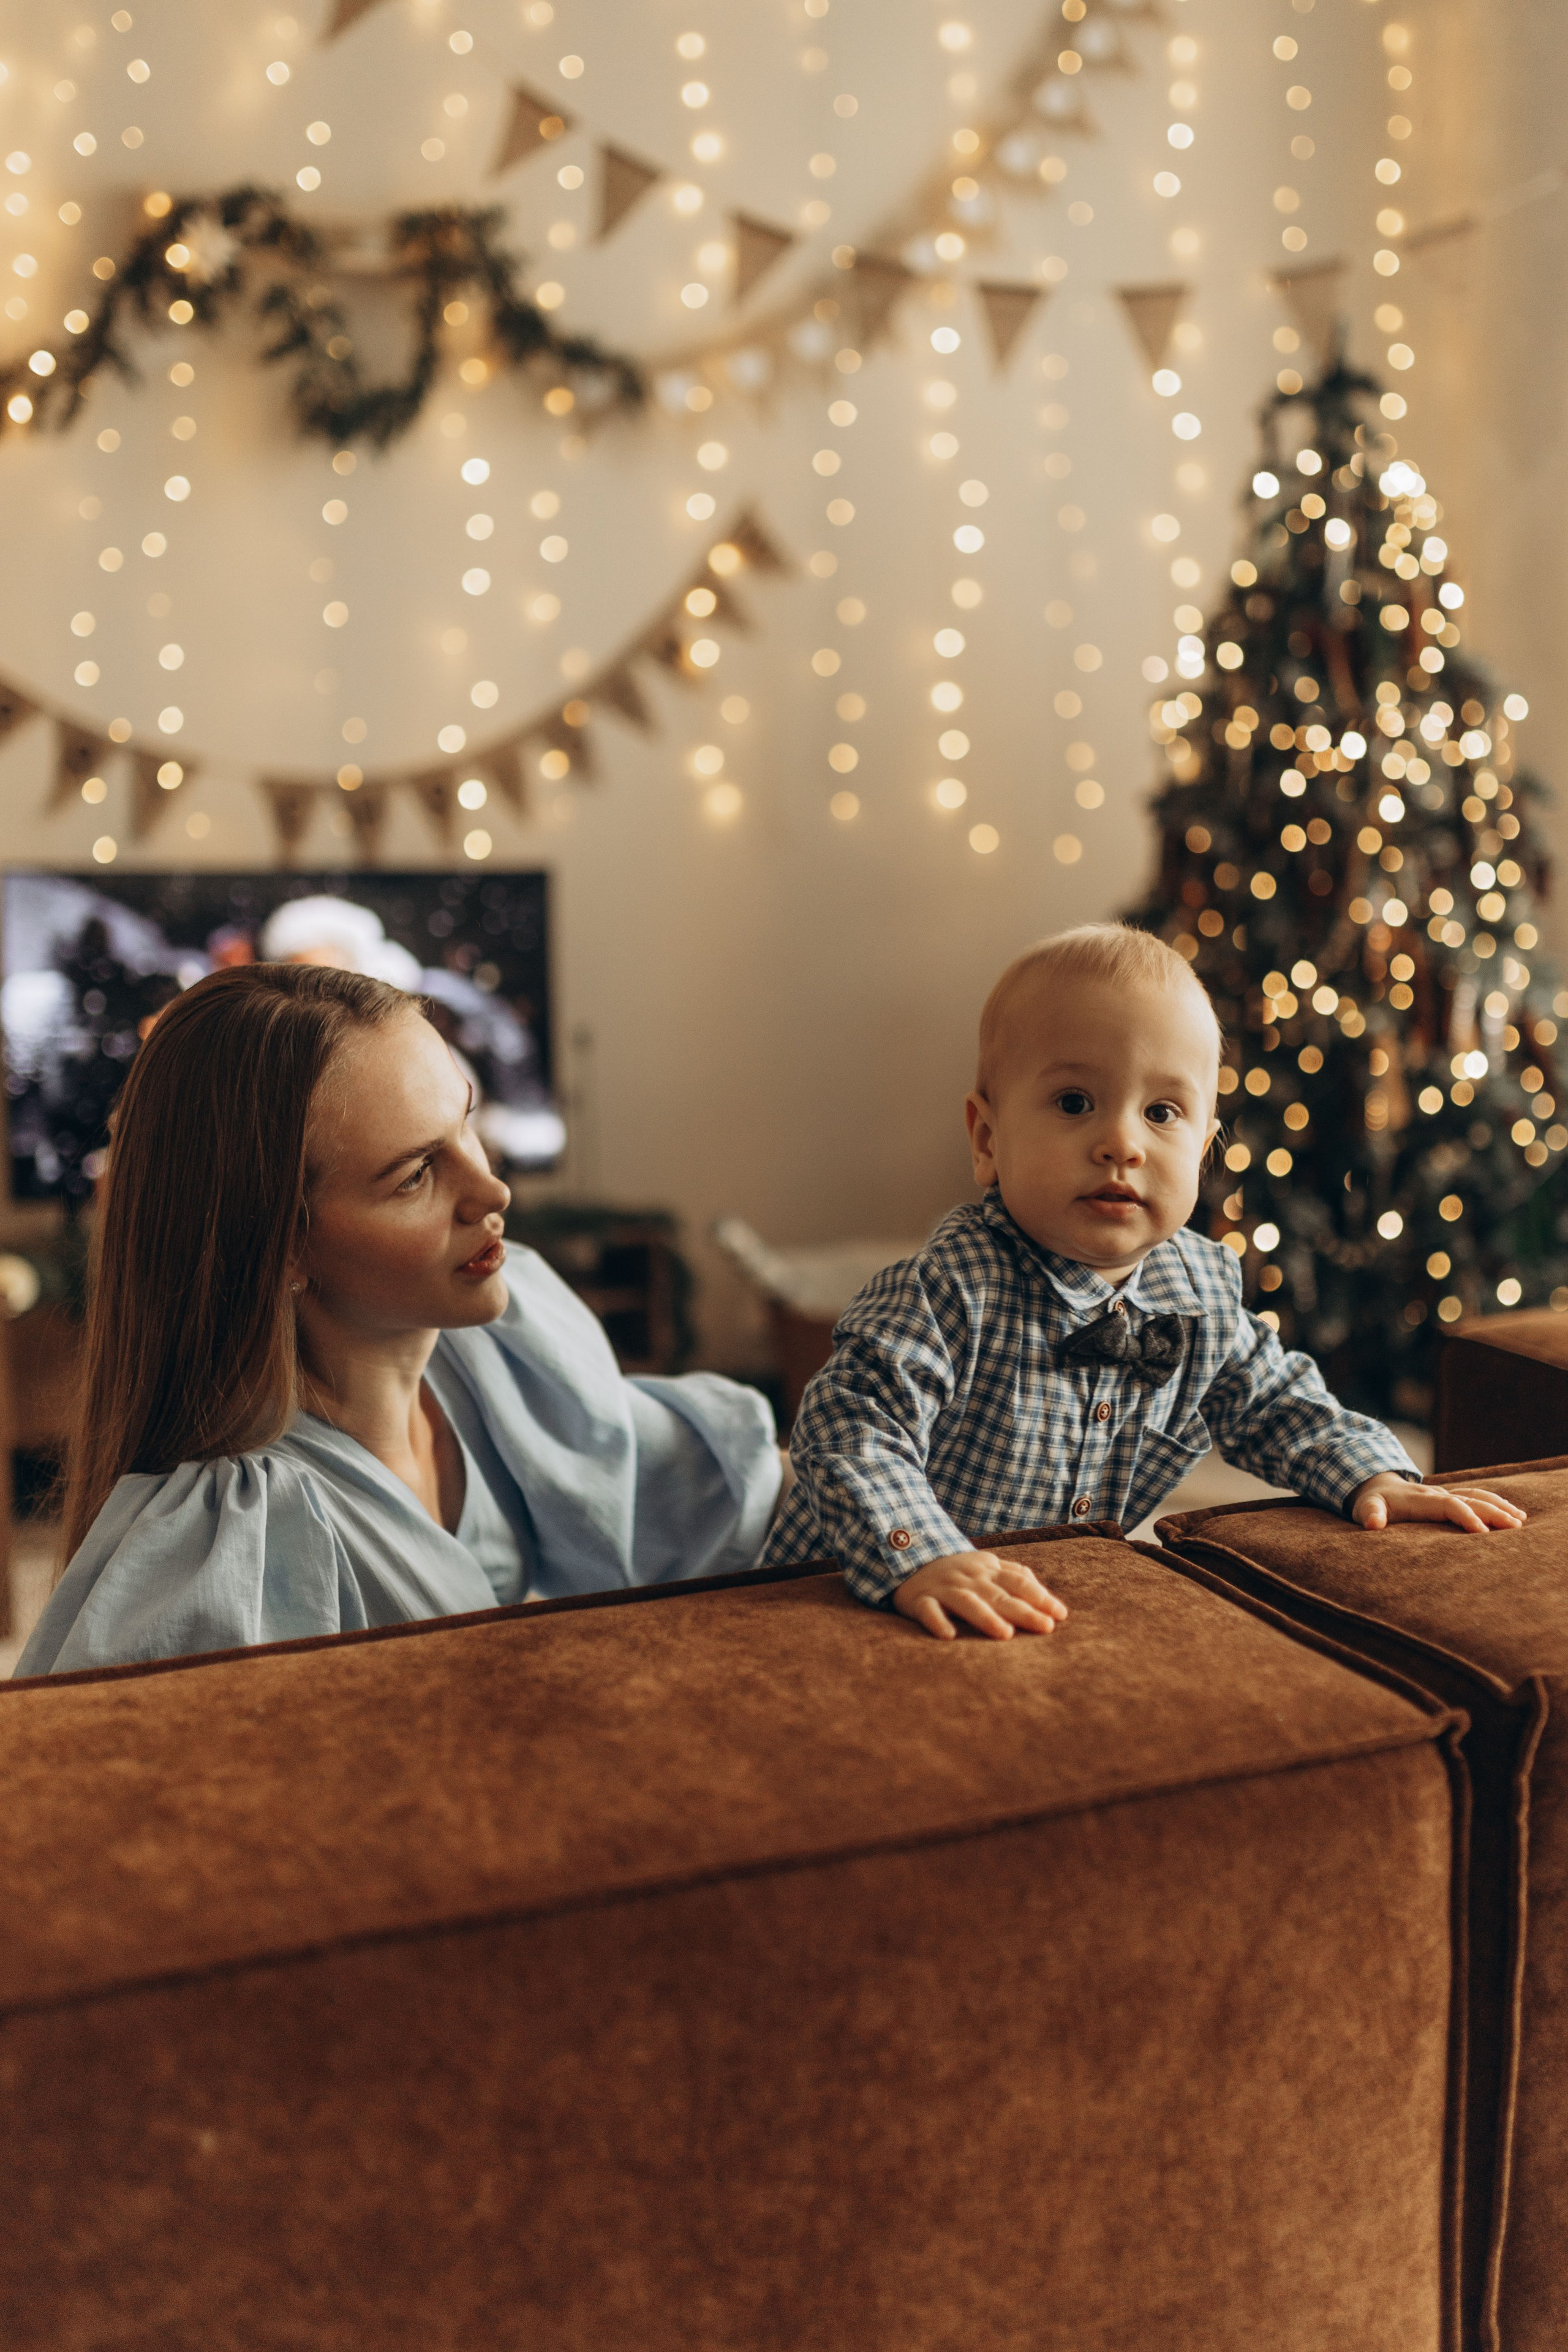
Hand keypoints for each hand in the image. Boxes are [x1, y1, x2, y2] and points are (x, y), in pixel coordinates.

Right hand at [894, 1550, 1068, 1641]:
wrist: (909, 1559)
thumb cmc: (959, 1572)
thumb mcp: (988, 1567)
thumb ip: (1016, 1576)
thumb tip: (1048, 1598)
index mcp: (988, 1569)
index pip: (1019, 1581)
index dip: (1040, 1597)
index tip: (1061, 1615)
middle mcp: (969, 1578)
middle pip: (999, 1594)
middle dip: (1023, 1611)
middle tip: (1045, 1627)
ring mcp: (944, 1588)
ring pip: (967, 1602)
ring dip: (986, 1617)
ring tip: (1005, 1634)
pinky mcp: (920, 1600)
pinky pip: (929, 1611)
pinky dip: (937, 1622)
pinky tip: (948, 1636)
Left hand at [1350, 1472, 1527, 1533]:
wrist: (1374, 1484)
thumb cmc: (1371, 1502)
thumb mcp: (1365, 1507)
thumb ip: (1369, 1514)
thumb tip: (1372, 1524)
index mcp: (1421, 1499)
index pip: (1448, 1505)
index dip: (1465, 1516)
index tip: (1482, 1532)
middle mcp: (1437, 1494)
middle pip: (1469, 1499)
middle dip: (1492, 1512)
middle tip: (1514, 1527)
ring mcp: (1444, 1494)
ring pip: (1477, 1496)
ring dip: (1499, 1506)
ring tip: (1519, 1520)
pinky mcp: (1449, 1497)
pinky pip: (1476, 1497)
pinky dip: (1495, 1503)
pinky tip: (1513, 1514)